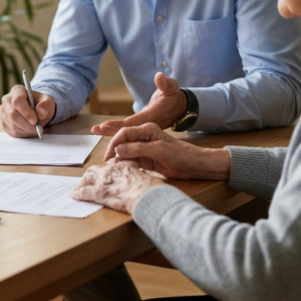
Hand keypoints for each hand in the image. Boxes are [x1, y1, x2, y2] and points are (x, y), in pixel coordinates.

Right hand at [1, 85, 54, 137]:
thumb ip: (45, 106)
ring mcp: (4, 112)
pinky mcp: (5, 123)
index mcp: (17, 91)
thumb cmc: (41, 104)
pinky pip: (13, 131)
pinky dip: (23, 133)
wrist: (37, 110)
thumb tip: (41, 113)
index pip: (17, 101)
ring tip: (35, 128)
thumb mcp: (47, 102)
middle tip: (37, 127)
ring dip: (26, 129)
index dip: (26, 111)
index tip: (35, 120)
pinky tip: (30, 129)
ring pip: (13, 125)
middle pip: (12, 114)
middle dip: (27, 124)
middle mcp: (7, 100)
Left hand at [70, 159, 163, 213]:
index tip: (108, 171)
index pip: (114, 162)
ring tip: (79, 187)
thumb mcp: (149, 179)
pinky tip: (74, 195)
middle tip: (90, 179)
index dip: (109, 167)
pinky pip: (84, 191)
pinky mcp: (98, 191)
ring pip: (88, 177)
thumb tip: (146, 187)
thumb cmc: (152, 190)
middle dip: (92, 174)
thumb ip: (143, 179)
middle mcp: (113, 168)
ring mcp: (104, 179)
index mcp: (126, 164)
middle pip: (97, 169)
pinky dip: (78, 193)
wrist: (147, 195)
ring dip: (83, 182)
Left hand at [92, 73, 184, 135]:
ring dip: (110, 132)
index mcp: (153, 116)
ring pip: (126, 133)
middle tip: (96, 130)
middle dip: (111, 130)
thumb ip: (165, 83)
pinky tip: (103, 131)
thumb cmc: (173, 95)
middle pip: (127, 130)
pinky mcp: (141, 128)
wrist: (178, 107)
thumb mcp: (172, 87)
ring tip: (94, 130)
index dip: (120, 125)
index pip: (134, 122)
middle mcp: (147, 125)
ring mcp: (144, 128)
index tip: (105, 124)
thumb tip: (159, 76)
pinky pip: (127, 131)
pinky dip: (116, 131)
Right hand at [103, 123, 230, 180]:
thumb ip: (137, 149)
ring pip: (126, 152)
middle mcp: (144, 137)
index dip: (114, 143)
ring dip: (120, 160)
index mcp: (147, 129)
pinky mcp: (147, 159)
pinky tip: (122, 171)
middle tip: (106, 163)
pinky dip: (127, 166)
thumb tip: (118, 149)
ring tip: (112, 169)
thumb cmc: (179, 154)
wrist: (194, 165)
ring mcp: (145, 149)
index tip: (109, 155)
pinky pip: (133, 161)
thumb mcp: (157, 150)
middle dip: (113, 150)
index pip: (124, 133)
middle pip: (123, 142)